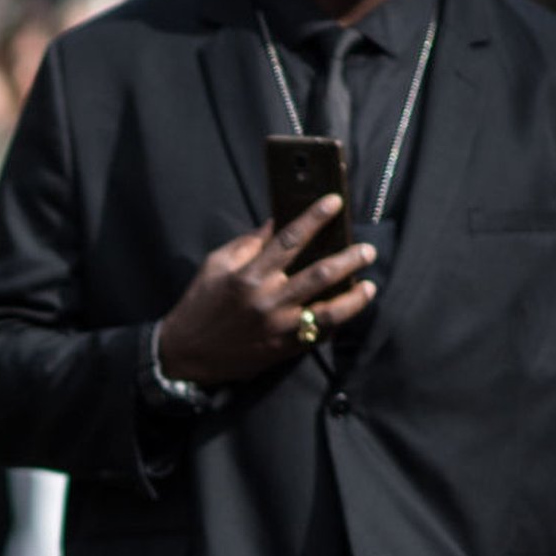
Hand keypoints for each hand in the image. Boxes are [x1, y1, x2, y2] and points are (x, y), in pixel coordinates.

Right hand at [158, 195, 376, 388]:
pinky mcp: (282, 348)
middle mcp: (267, 300)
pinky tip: (349, 311)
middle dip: (348, 258)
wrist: (185, 354)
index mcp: (249, 275)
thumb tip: (278, 222)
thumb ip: (248, 244)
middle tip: (367, 249)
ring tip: (369, 285)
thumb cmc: (200, 304)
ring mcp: (277, 327)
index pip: (289, 239)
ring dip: (354, 296)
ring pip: (328, 310)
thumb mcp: (216, 265)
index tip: (335, 202)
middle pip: (319, 273)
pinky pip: (318, 335)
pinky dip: (337, 322)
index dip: (315, 218)